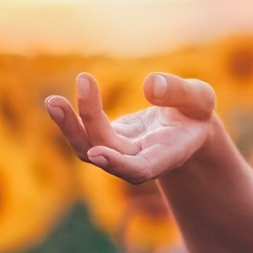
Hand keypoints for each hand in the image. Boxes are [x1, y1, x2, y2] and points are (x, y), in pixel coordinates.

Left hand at [45, 72, 216, 183]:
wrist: (188, 129)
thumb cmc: (196, 113)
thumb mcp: (200, 99)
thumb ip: (180, 93)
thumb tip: (150, 85)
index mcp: (167, 155)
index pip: (141, 168)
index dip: (119, 163)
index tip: (97, 153)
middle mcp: (140, 160)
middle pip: (108, 155)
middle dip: (86, 129)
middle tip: (62, 102)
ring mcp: (121, 154)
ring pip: (90, 149)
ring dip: (69, 128)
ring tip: (52, 102)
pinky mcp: (109, 141)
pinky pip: (85, 135)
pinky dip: (71, 121)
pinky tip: (55, 103)